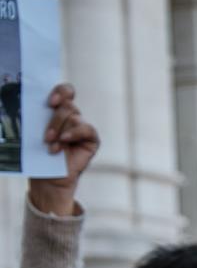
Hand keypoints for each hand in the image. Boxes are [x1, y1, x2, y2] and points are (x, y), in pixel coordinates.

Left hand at [26, 84, 99, 215]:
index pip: (66, 91)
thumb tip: (35, 102)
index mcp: (58, 110)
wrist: (47, 176)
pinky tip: (64, 141)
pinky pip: (86, 129)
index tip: (50, 101)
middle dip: (54, 119)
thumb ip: (39, 115)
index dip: (60, 91)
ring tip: (50, 145)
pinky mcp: (91, 139)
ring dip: (59, 131)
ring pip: (74, 117)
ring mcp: (82, 127)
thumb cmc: (37, 152)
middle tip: (46, 133)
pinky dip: (74, 133)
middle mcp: (71, 116)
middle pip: (67, 105)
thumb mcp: (35, 130)